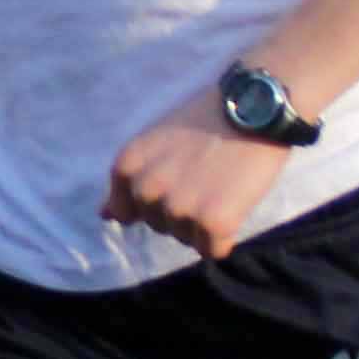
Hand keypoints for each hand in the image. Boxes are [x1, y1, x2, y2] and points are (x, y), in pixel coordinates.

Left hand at [103, 90, 294, 256]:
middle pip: (158, 225)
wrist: (253, 108)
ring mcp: (179, 208)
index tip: (176, 182)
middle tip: (205, 181)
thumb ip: (129, 179)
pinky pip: (212, 250)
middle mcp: (146, 190)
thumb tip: (105, 215)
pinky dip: (224, 238)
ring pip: (185, 238)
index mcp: (127, 167)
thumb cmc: (205, 118)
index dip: (154, 201)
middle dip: (178, 212)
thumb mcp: (154, 142)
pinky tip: (234, 207)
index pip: (127, 211)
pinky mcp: (213, 222)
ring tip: (221, 190)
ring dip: (201, 225)